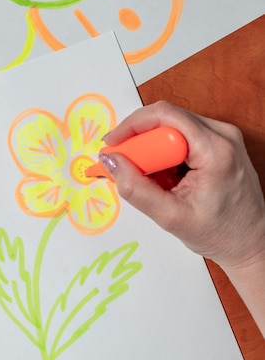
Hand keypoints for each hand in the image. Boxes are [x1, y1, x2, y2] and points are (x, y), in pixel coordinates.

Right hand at [101, 101, 264, 267]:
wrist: (251, 243)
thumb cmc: (221, 233)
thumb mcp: (170, 217)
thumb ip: (135, 189)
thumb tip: (110, 161)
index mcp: (216, 150)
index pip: (164, 116)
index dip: (131, 126)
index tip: (111, 145)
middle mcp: (223, 135)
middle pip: (166, 119)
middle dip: (139, 140)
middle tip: (124, 166)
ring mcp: (223, 136)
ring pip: (171, 126)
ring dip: (151, 148)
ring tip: (150, 178)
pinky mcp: (219, 142)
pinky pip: (180, 135)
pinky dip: (163, 152)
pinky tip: (165, 176)